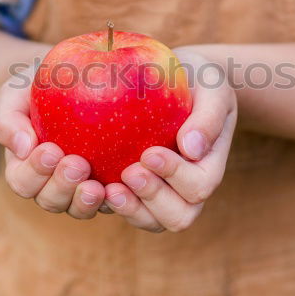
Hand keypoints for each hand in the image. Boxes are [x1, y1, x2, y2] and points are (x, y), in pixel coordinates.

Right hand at [0, 62, 107, 219]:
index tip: (52, 150)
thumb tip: (21, 148)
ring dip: (85, 201)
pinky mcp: (108, 187)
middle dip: (62, 186)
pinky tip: (123, 185)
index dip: (35, 171)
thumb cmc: (39, 87)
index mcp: (25, 167)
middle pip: (50, 200)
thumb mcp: (16, 94)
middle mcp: (50, 184)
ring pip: (78, 209)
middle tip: (78, 164)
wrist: (76, 80)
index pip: (23, 180)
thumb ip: (9, 120)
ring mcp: (80, 188)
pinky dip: (116, 198)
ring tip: (96, 186)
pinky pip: (112, 201)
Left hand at [103, 48, 237, 232]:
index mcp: (207, 166)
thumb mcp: (212, 85)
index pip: (198, 187)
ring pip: (147, 220)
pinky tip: (82, 178)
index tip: (150, 152)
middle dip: (152, 199)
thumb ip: (209, 115)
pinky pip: (117, 207)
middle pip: (176, 217)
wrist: (174, 75)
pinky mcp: (128, 186)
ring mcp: (156, 191)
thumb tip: (191, 149)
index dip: (176, 176)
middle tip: (129, 172)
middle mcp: (184, 188)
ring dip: (126, 209)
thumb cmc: (197, 78)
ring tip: (101, 187)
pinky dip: (98, 201)